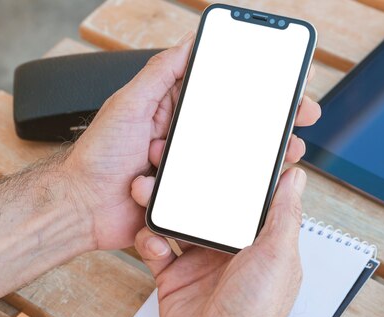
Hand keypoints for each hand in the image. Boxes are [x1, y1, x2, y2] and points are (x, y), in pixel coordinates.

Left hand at [64, 32, 320, 250]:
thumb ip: (159, 73)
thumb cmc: (97, 156)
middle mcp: (180, 134)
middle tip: (300, 116)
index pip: (218, 89)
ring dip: (262, 153)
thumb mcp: (128, 104)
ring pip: (232, 154)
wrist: (83, 207)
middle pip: (233, 122)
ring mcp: (184, 164)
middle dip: (269, 119)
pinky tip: (260, 182)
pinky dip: (240, 183)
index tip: (283, 81)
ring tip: (288, 150)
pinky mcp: (185, 192)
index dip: (252, 85)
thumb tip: (188, 43)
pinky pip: (218, 185)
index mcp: (168, 108)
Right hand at [132, 167, 307, 316]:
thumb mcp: (278, 254)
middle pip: (205, 208)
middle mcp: (228, 252)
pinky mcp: (173, 278)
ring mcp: (199, 264)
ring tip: (153, 195)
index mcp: (257, 243)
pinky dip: (149, 240)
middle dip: (189, 189)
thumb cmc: (256, 314)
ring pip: (177, 223)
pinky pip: (156, 249)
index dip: (232, 178)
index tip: (220, 154)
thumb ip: (284, 214)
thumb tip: (296, 177)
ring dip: (163, 208)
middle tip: (174, 169)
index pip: (243, 201)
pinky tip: (154, 239)